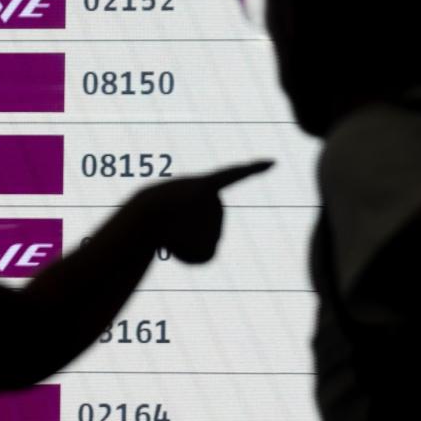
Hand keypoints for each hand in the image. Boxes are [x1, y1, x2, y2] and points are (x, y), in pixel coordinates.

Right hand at [140, 160, 273, 263]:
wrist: (146, 213)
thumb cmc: (147, 211)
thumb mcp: (158, 212)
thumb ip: (179, 225)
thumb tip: (191, 244)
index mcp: (205, 184)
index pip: (232, 175)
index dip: (254, 168)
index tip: (274, 163)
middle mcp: (217, 201)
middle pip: (206, 224)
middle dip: (186, 229)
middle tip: (165, 223)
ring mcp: (217, 220)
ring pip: (202, 240)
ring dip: (182, 243)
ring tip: (165, 232)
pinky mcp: (213, 238)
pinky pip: (204, 254)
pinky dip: (188, 257)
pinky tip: (170, 250)